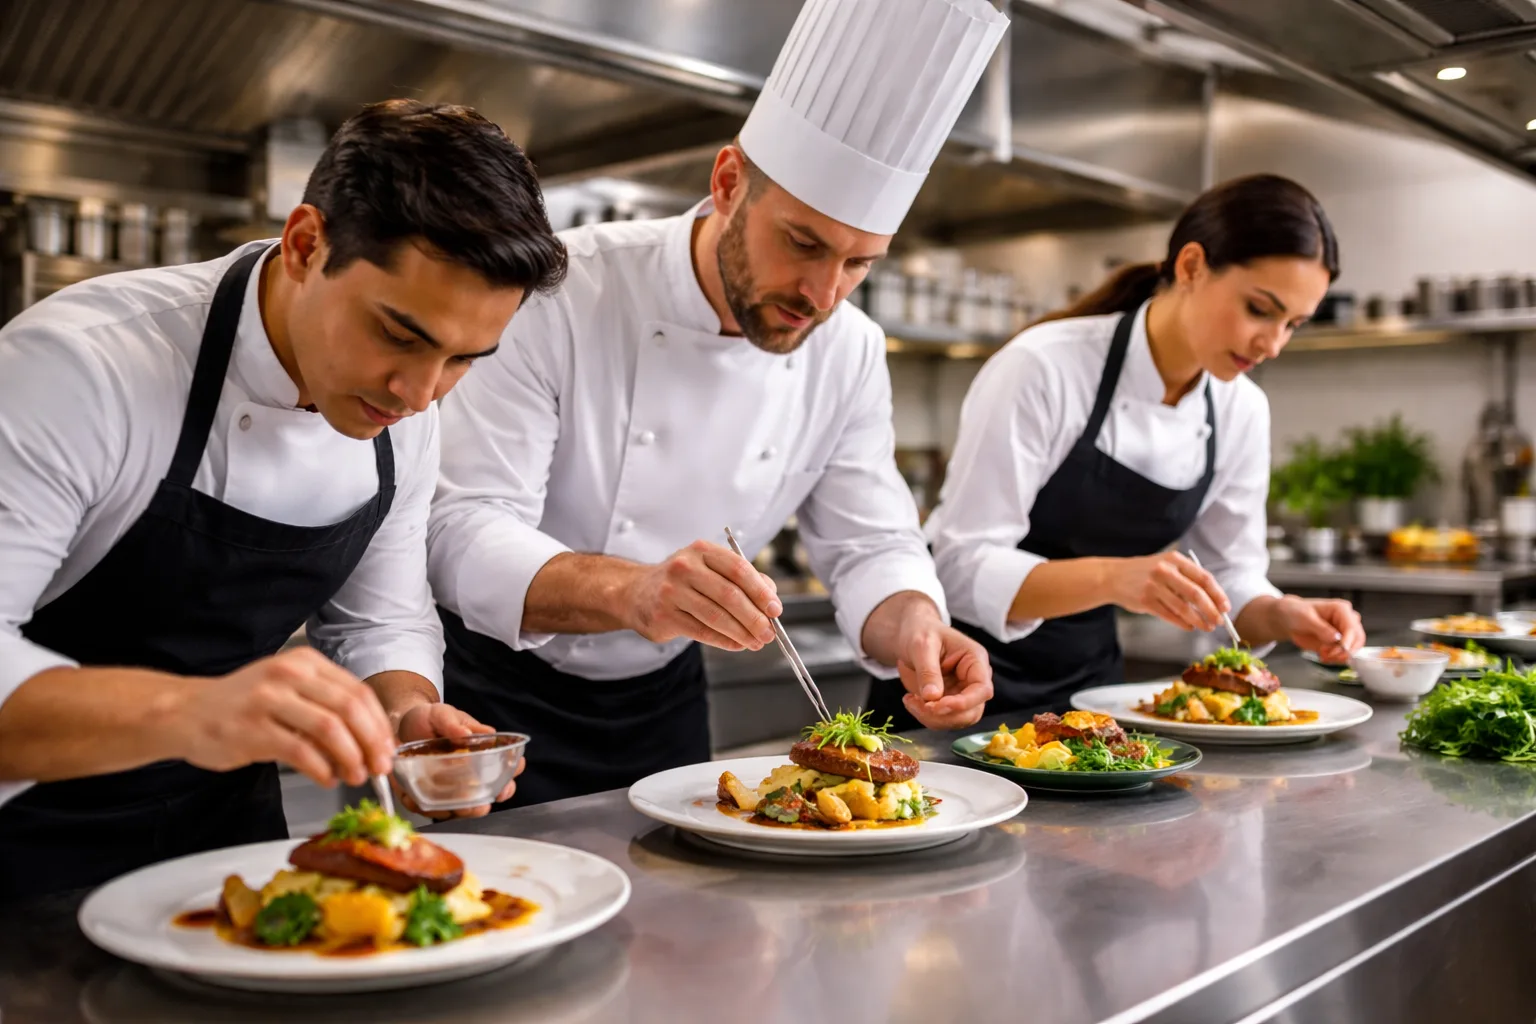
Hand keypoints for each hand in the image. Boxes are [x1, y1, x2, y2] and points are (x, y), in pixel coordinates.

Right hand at [173, 647, 394, 788]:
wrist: (184, 713)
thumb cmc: (240, 705)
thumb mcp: (287, 690)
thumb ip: (325, 706)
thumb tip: (370, 740)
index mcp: (305, 662)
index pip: (359, 692)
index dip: (380, 725)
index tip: (388, 749)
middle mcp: (289, 675)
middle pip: (351, 710)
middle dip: (373, 744)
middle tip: (380, 767)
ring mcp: (269, 701)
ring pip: (331, 729)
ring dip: (351, 758)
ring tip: (356, 776)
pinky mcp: (252, 729)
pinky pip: (301, 752)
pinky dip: (322, 769)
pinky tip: (327, 779)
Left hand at [393, 702, 523, 819]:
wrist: (401, 726)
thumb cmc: (429, 719)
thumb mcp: (441, 714)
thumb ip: (453, 723)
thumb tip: (466, 734)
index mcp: (482, 752)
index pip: (507, 764)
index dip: (512, 770)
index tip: (509, 773)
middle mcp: (472, 774)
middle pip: (489, 795)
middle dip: (485, 803)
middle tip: (479, 804)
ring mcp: (453, 788)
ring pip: (463, 809)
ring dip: (458, 811)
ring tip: (446, 803)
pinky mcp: (432, 797)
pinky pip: (433, 811)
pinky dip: (428, 809)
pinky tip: (416, 800)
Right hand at [623, 540, 781, 651]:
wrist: (636, 592)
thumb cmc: (682, 581)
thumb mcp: (708, 569)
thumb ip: (741, 579)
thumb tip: (771, 600)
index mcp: (702, 550)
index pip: (739, 569)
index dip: (760, 591)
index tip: (775, 609)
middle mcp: (685, 566)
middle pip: (729, 595)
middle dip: (754, 617)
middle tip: (769, 632)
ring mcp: (672, 591)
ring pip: (716, 616)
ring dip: (742, 633)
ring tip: (756, 642)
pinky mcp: (664, 615)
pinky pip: (702, 631)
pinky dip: (724, 641)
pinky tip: (737, 645)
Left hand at [894, 609, 993, 729]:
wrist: (912, 635)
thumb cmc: (921, 632)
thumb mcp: (921, 645)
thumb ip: (928, 670)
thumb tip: (932, 697)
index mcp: (975, 660)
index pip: (982, 690)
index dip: (963, 703)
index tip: (937, 706)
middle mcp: (974, 680)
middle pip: (971, 711)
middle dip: (943, 714)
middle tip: (916, 703)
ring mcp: (963, 694)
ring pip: (957, 720)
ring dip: (932, 718)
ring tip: (910, 700)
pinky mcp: (949, 703)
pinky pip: (942, 719)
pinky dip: (926, 717)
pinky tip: (911, 701)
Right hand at [1109, 552, 1229, 632]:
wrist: (1113, 576)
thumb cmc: (1145, 572)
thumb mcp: (1165, 566)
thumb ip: (1186, 578)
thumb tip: (1213, 601)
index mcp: (1175, 560)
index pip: (1204, 578)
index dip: (1218, 594)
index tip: (1225, 607)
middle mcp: (1165, 571)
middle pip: (1196, 594)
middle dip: (1211, 611)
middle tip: (1219, 622)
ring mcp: (1154, 586)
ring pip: (1183, 608)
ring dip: (1198, 620)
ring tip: (1206, 627)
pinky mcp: (1145, 600)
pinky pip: (1169, 615)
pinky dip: (1182, 623)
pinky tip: (1189, 627)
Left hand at [1273, 596, 1363, 662]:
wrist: (1289, 618)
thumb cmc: (1297, 612)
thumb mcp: (1305, 618)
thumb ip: (1321, 628)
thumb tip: (1336, 638)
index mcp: (1341, 609)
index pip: (1352, 628)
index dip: (1347, 642)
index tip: (1337, 651)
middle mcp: (1347, 620)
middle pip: (1357, 639)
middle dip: (1345, 651)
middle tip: (1328, 655)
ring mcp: (1345, 632)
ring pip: (1353, 648)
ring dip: (1340, 656)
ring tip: (1323, 656)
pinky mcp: (1340, 642)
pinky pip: (1344, 654)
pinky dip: (1335, 658)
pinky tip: (1323, 656)